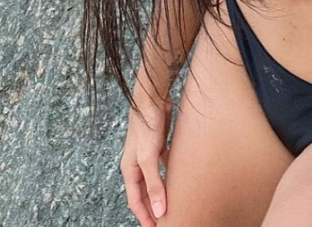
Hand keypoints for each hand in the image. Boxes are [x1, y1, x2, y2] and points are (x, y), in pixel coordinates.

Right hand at [121, 91, 173, 224]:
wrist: (153, 97)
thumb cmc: (146, 125)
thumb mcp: (149, 158)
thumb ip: (154, 185)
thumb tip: (159, 211)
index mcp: (130, 169)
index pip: (135, 201)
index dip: (145, 217)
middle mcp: (137, 163)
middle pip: (144, 192)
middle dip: (153, 207)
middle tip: (166, 221)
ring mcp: (148, 154)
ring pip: (155, 179)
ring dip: (163, 191)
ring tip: (174, 203)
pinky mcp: (159, 145)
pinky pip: (164, 165)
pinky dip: (171, 174)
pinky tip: (181, 177)